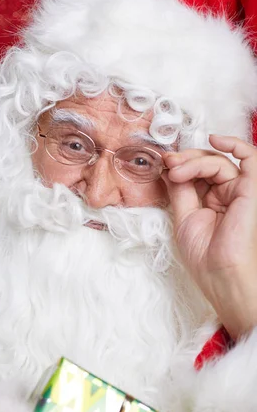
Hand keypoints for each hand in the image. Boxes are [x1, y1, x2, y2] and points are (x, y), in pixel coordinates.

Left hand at [163, 135, 256, 339]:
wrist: (219, 272)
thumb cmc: (205, 256)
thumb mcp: (183, 217)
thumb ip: (179, 190)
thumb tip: (168, 167)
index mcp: (211, 202)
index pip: (196, 173)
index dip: (180, 165)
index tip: (163, 165)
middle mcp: (226, 194)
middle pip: (206, 163)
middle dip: (184, 160)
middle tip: (169, 164)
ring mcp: (239, 190)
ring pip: (218, 161)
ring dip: (194, 161)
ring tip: (177, 171)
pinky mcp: (251, 188)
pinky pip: (250, 157)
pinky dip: (234, 143)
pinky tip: (215, 139)